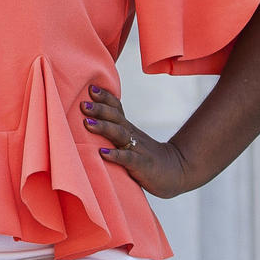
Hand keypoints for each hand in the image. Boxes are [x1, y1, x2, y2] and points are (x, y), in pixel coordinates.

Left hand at [84, 81, 195, 197]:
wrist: (176, 171)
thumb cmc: (146, 157)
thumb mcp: (130, 140)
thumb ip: (114, 132)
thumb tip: (88, 122)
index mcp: (128, 128)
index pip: (117, 108)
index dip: (105, 98)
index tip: (91, 88)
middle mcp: (132, 135)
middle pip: (116, 117)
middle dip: (99, 109)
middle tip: (83, 104)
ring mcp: (137, 149)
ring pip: (120, 134)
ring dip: (103, 127)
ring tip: (87, 123)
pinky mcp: (142, 165)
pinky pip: (128, 159)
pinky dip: (115, 155)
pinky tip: (102, 154)